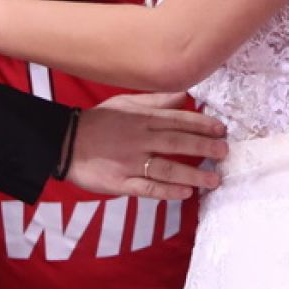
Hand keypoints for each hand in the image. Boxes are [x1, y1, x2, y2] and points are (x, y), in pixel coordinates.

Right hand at [65, 93, 227, 201]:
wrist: (64, 142)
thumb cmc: (98, 121)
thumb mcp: (125, 103)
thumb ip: (155, 101)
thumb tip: (184, 95)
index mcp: (141, 119)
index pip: (177, 120)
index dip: (201, 124)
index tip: (221, 129)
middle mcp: (138, 139)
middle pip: (176, 142)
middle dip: (203, 147)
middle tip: (225, 152)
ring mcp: (130, 162)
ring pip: (166, 167)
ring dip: (193, 173)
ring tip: (214, 179)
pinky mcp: (120, 183)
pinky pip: (147, 187)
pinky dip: (167, 190)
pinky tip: (185, 192)